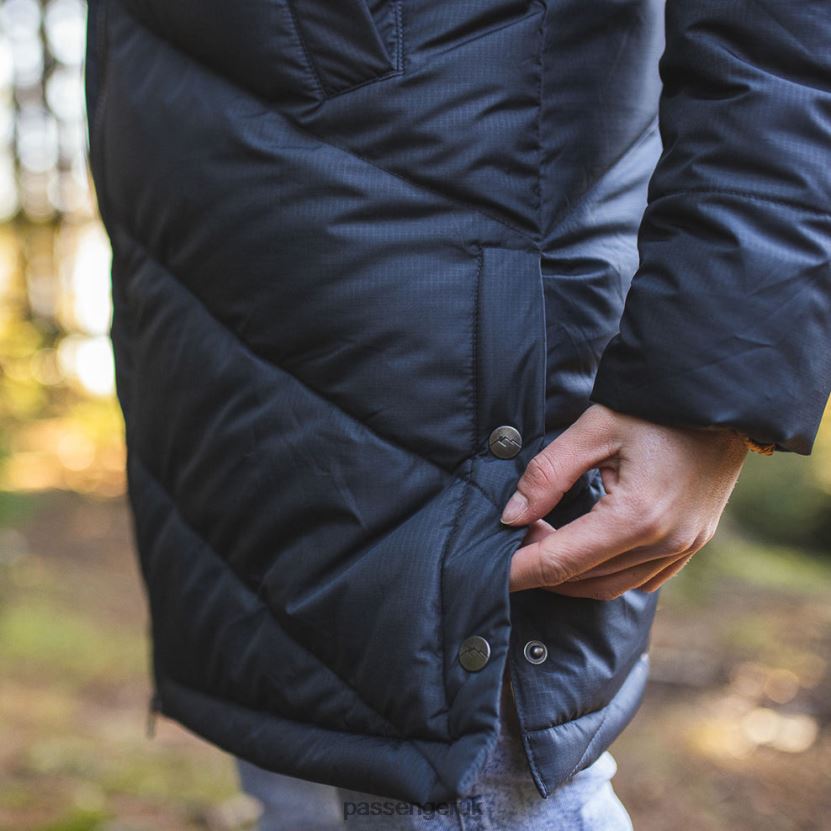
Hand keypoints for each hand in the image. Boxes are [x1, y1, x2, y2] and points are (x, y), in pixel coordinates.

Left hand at [502, 404, 747, 597]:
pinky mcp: (693, 543)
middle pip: (584, 581)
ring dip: (572, 574)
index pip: (562, 562)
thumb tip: (511, 515)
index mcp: (636, 516)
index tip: (490, 570)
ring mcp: (684, 547)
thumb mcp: (594, 430)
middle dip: (542, 569)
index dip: (520, 570)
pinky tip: (585, 550)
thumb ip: (547, 475)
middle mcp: (664, 542)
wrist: (722, 400)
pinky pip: (642, 579)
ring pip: (612, 586)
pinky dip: (606, 574)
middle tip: (516, 538)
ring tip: (545, 540)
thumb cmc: (655, 408)